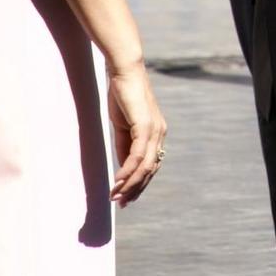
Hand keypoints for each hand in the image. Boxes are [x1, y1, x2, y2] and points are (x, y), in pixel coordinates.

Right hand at [106, 61, 166, 205]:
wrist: (125, 71)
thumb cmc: (123, 96)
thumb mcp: (124, 126)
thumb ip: (126, 145)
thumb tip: (124, 167)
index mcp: (156, 134)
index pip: (151, 166)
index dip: (138, 183)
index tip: (125, 197)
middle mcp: (159, 135)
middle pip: (150, 170)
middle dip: (135, 189)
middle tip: (121, 203)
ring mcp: (154, 131)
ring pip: (145, 167)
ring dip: (130, 184)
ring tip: (116, 196)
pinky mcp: (145, 126)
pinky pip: (138, 155)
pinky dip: (128, 171)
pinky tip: (118, 181)